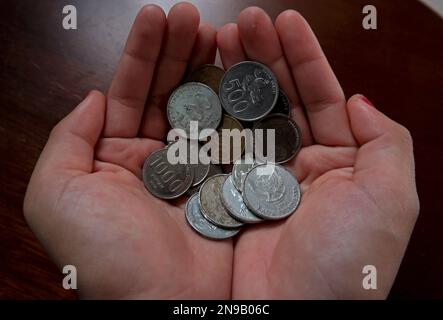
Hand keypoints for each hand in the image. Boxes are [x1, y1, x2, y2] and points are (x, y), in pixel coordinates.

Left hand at [24, 3, 232, 298]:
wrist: (160, 304)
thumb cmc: (102, 254)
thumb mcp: (57, 193)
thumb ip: (67, 138)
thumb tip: (94, 96)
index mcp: (115, 157)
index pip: (131, 92)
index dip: (144, 53)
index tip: (158, 15)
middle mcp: (157, 160)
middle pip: (171, 93)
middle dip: (179, 51)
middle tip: (194, 15)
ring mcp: (197, 170)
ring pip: (204, 109)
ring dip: (210, 69)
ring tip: (218, 32)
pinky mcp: (228, 184)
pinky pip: (232, 137)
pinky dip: (237, 106)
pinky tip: (241, 74)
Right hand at [217, 7, 418, 298]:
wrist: (292, 316)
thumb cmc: (348, 263)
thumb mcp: (390, 199)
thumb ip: (386, 142)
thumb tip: (363, 100)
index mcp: (340, 162)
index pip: (322, 95)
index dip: (304, 56)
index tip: (285, 19)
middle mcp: (300, 166)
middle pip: (281, 99)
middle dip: (264, 56)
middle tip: (243, 22)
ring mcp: (261, 179)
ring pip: (248, 116)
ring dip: (237, 77)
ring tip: (221, 39)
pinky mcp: (228, 194)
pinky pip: (222, 146)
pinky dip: (214, 115)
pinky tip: (205, 84)